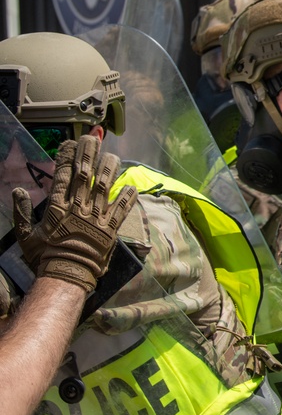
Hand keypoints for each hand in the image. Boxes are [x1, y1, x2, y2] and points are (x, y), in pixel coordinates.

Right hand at [12, 136, 137, 292]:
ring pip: (104, 187)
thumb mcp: (26, 235)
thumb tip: (17, 191)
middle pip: (85, 175)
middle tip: (93, 139)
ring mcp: (96, 218)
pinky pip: (121, 210)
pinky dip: (127, 198)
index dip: (67, 157)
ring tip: (112, 156)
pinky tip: (131, 186)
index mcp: (58, 207)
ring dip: (109, 170)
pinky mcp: (111, 229)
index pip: (63, 175)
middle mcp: (78, 208)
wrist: (67, 275)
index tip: (70, 143)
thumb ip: (21, 212)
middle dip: (88, 155)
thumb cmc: (45, 257)